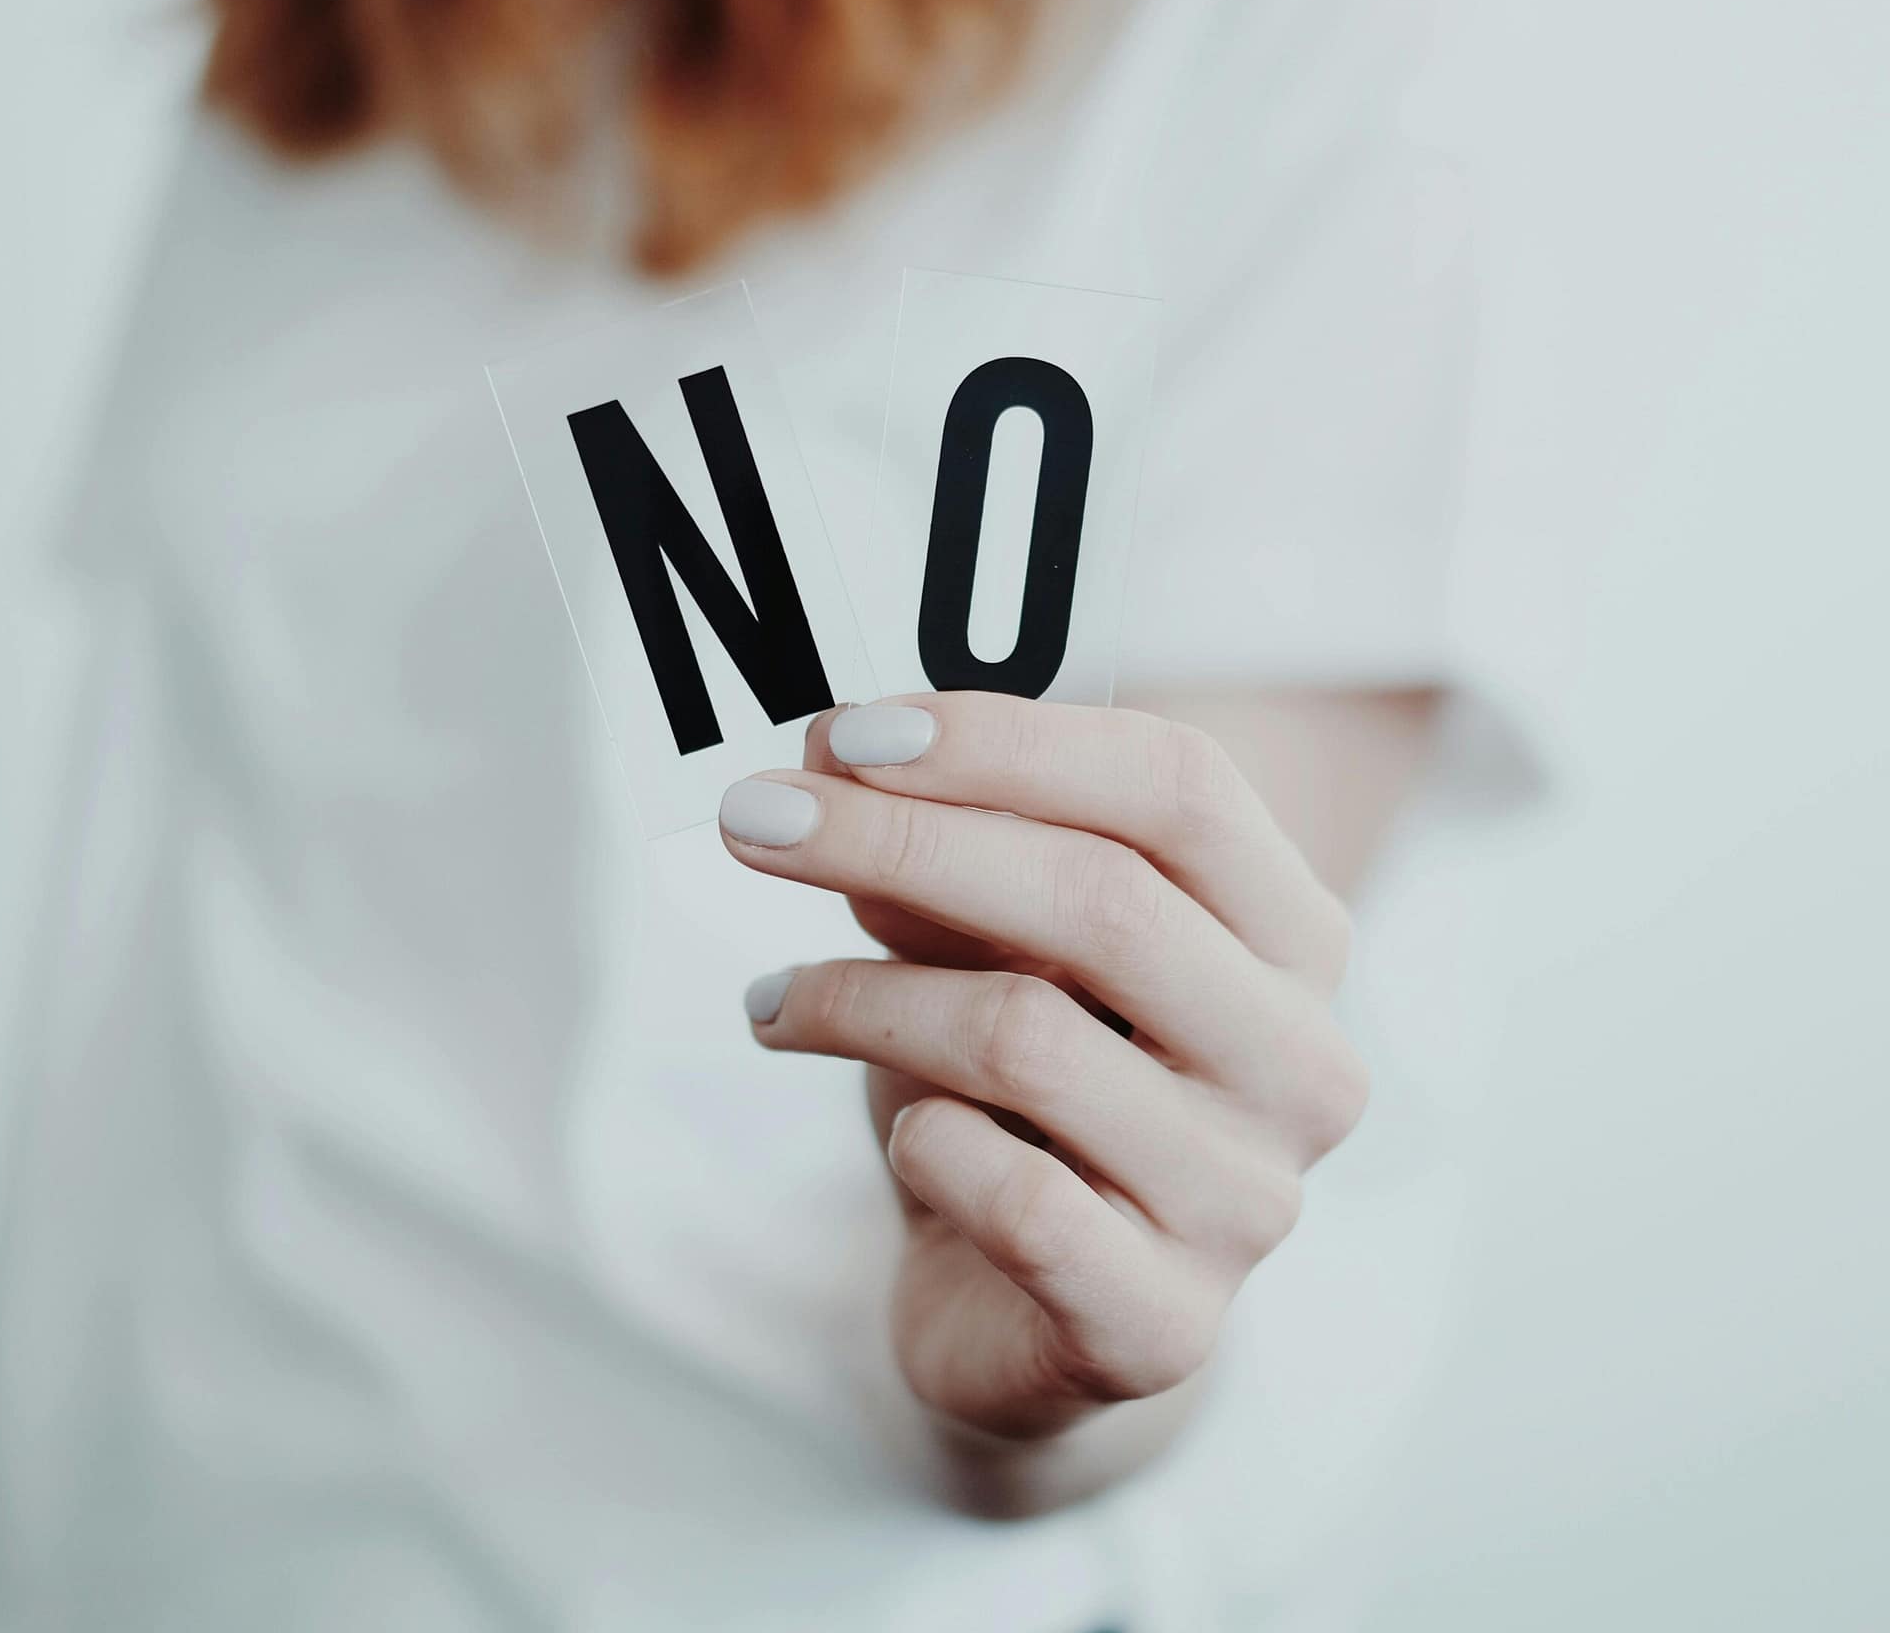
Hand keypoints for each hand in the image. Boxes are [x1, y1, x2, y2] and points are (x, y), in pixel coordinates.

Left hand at [719, 692, 1366, 1450]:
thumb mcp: (986, 951)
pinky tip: (895, 1137)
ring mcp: (1246, 1201)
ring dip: (865, 999)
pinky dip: (920, 1143)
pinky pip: (1014, 1201)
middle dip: (899, 843)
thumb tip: (832, 758)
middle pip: (1102, 899)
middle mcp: (1302, 1061)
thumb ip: (940, 861)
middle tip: (755, 820)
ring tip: (778, 998)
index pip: (1180, 786)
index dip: (1007, 742)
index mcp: (1292, 935)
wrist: (1034, 1311)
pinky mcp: (1165, 1324)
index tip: (850, 733)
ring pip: (1027, 1039)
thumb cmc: (1024, 1093)